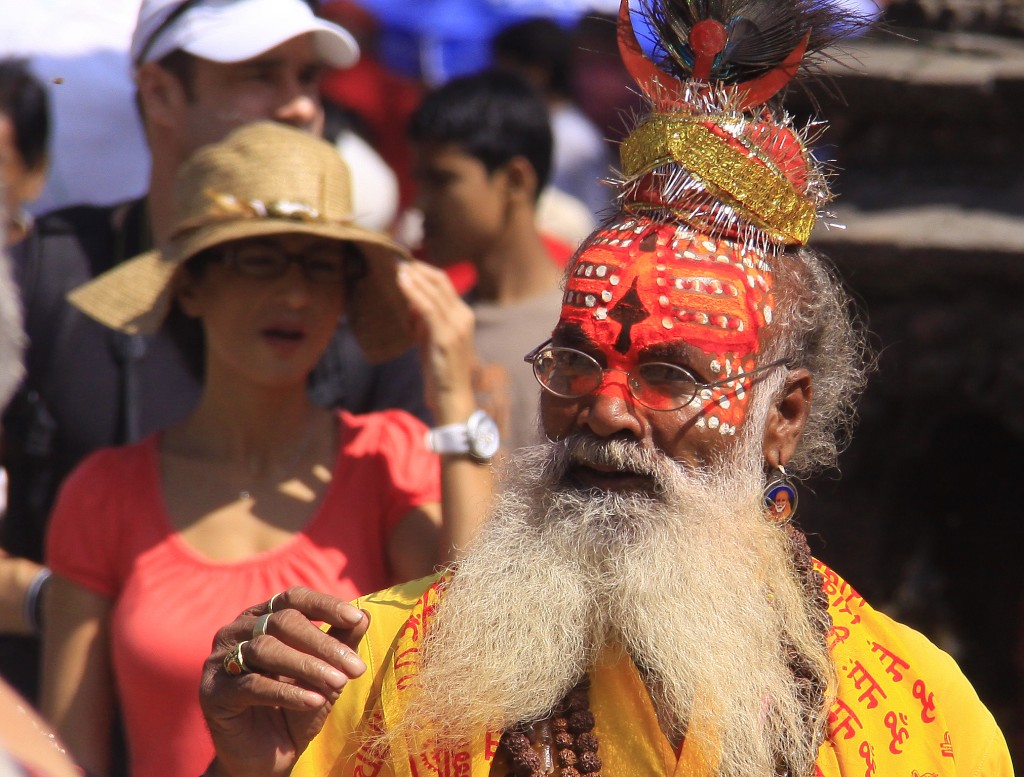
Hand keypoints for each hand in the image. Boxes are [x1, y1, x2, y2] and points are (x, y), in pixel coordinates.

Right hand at [199, 587, 368, 776]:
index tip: (356, 620)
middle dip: (323, 643)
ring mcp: (220, 659)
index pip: (294, 598)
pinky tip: (313, 701)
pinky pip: (252, 685)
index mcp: (263, 617)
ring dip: (307, 666)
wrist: (268, 757)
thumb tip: (365, 615)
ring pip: (266, 649)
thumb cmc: (298, 706)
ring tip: (338, 683)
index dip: (325, 605)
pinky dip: (287, 692)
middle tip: (354, 667)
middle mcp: (237, 630)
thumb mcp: (326, 674)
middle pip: (283, 622)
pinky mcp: (214, 692)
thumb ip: (341, 643)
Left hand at [397, 260, 476, 424]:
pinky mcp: (446, 337)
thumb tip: (410, 303)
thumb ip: (424, 321)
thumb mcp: (431, 340)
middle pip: (442, 282)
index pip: (444, 284)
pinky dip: (415, 293)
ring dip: (415, 278)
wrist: (451, 396)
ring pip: (435, 292)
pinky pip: (429, 308)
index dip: (424, 272)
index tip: (404, 265)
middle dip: (419, 269)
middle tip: (396, 261)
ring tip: (396, 268)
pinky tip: (402, 284)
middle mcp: (464, 317)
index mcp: (463, 315)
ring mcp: (457, 326)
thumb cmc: (440, 371)